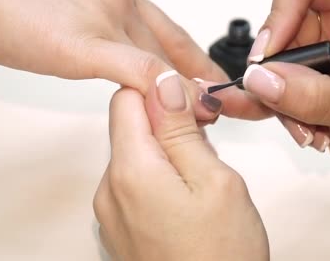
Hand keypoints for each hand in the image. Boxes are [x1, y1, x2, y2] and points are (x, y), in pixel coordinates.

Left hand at [93, 72, 268, 260]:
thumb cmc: (220, 259)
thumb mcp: (215, 182)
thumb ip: (182, 130)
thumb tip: (163, 85)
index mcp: (131, 170)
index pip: (127, 97)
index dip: (161, 91)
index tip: (194, 106)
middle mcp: (109, 189)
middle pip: (128, 126)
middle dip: (167, 123)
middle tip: (207, 142)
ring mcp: (110, 212)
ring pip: (134, 154)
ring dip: (165, 152)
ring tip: (200, 179)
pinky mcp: (118, 228)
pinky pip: (132, 184)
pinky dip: (158, 179)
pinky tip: (186, 201)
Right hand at [205, 0, 329, 202]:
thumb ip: (314, 95)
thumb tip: (258, 78)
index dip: (280, 11)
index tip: (269, 55)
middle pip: (275, 28)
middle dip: (275, 71)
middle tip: (287, 105)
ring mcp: (314, 57)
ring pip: (266, 64)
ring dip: (276, 100)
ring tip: (307, 129)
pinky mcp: (302, 84)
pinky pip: (267, 88)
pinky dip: (271, 111)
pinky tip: (292, 128)